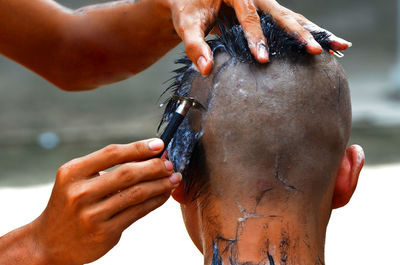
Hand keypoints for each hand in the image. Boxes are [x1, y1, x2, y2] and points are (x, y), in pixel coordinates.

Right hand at [30, 139, 180, 264]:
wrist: (48, 242)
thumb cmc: (69, 204)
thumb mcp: (76, 180)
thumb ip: (105, 168)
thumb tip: (147, 155)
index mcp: (72, 172)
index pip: (112, 153)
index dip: (139, 148)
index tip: (159, 144)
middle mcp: (80, 193)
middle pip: (127, 173)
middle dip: (154, 166)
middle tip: (170, 163)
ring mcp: (92, 215)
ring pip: (136, 194)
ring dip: (160, 184)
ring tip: (173, 178)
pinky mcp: (105, 233)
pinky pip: (137, 212)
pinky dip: (155, 201)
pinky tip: (163, 194)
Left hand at [168, 0, 351, 74]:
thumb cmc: (189, 8)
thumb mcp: (186, 24)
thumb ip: (194, 44)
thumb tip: (206, 69)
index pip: (248, 16)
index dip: (256, 37)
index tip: (262, 58)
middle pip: (282, 13)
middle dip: (299, 33)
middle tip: (314, 50)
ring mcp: (266, 4)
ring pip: (294, 18)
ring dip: (315, 33)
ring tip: (340, 47)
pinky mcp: (269, 14)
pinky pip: (292, 24)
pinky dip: (310, 34)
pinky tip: (328, 46)